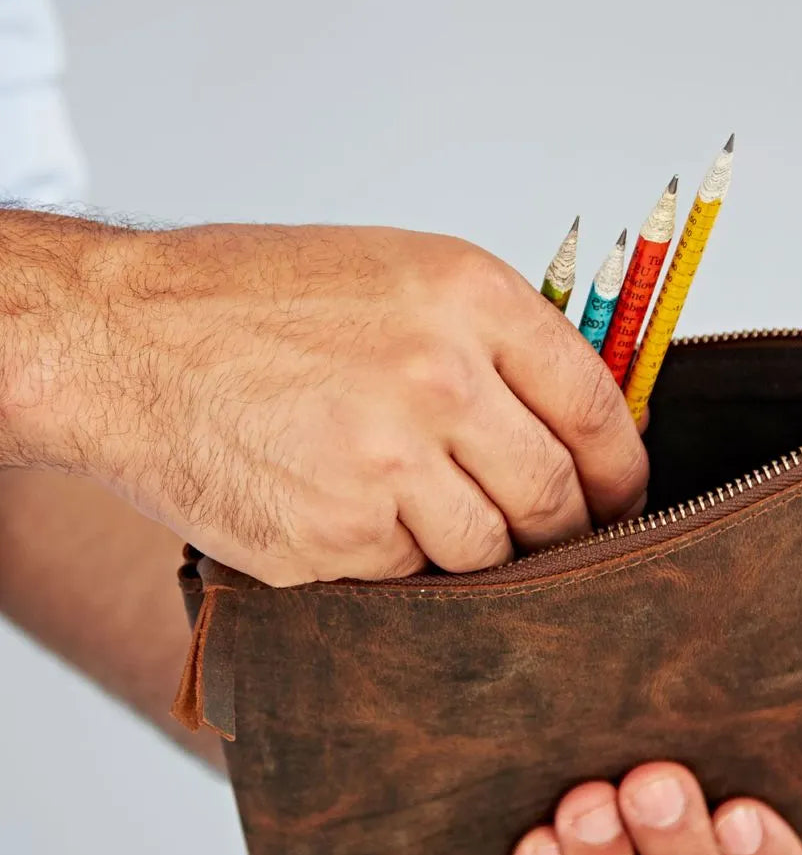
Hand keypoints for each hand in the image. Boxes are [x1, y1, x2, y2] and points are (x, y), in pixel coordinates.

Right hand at [3, 213, 646, 584]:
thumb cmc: (255, 304)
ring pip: (492, 553)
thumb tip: (580, 423)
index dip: (623, 473)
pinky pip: (415, 577)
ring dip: (483, 552)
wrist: (124, 341)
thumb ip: (497, 345)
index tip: (621, 499)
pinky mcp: (337, 537)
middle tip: (557, 539)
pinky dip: (406, 564)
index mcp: (468, 298)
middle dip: (567, 533)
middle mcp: (438, 377)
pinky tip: (366, 522)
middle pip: (556, 498)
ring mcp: (386, 463)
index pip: (596, 409)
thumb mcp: (398, 277)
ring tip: (442, 522)